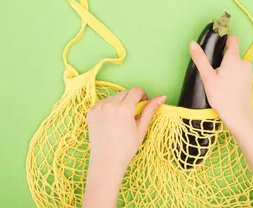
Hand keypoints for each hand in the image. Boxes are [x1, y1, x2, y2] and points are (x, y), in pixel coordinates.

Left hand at [83, 87, 165, 206]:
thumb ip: (150, 110)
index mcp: (124, 108)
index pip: (136, 90)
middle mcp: (110, 105)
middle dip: (131, 99)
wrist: (106, 161)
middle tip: (132, 114)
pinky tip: (111, 120)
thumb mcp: (141, 129)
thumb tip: (161, 97)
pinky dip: (108, 106)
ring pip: (114, 96)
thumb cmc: (126, 148)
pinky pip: (103, 102)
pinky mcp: (91, 112)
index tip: (143, 103)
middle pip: (125, 92)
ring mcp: (98, 108)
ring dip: (119, 102)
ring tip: (121, 119)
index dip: (142, 95)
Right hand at [189, 35, 252, 131]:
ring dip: (227, 69)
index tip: (216, 45)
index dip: (224, 39)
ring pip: (235, 65)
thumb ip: (200, 59)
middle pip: (232, 54)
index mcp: (234, 58)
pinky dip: (232, 77)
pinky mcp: (249, 82)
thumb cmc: (222, 96)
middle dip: (222, 60)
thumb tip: (193, 43)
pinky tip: (226, 88)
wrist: (238, 117)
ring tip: (219, 83)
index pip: (233, 40)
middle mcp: (244, 63)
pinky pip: (239, 73)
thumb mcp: (207, 77)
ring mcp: (248, 73)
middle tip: (213, 73)